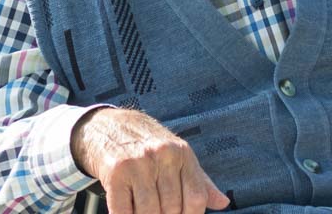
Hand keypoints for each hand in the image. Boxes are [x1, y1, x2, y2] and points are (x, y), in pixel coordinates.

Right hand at [71, 108, 228, 213]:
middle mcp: (162, 155)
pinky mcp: (116, 173)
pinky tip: (128, 212)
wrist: (108, 126)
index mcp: (182, 153)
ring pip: (150, 212)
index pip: (196, 198)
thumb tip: (223, 203)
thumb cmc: (148, 146)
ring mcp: (138, 163)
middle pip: (172, 209)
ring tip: (143, 212)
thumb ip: (200, 181)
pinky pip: (124, 211)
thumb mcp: (177, 156)